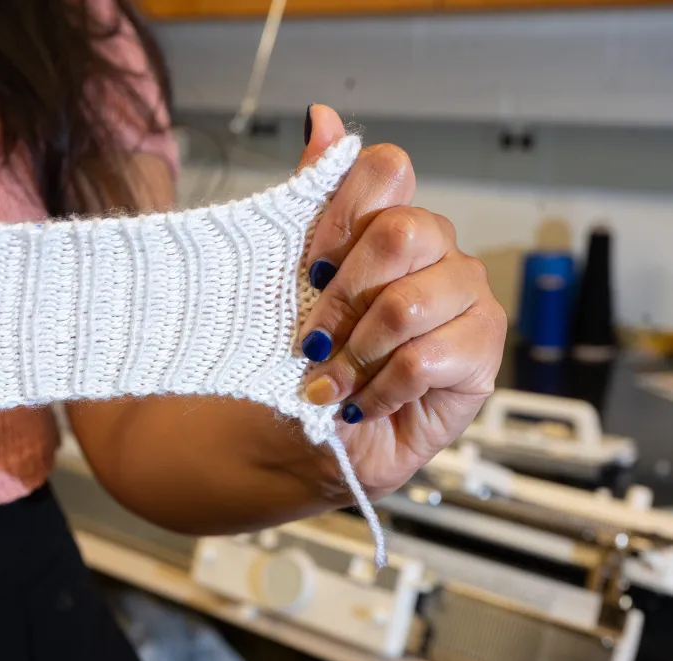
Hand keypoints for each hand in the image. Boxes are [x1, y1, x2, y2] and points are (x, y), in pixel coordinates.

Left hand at [297, 105, 506, 494]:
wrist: (308, 433)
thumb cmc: (303, 355)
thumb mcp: (290, 278)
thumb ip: (313, 197)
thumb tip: (322, 115)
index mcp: (390, 223)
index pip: (386, 170)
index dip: (340, 215)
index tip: (308, 267)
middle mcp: (437, 250)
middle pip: (401, 232)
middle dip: (341, 298)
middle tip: (311, 341)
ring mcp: (467, 298)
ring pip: (408, 304)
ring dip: (355, 354)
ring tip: (330, 381)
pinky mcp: (482, 353)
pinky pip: (427, 359)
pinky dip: (379, 388)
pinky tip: (364, 401)